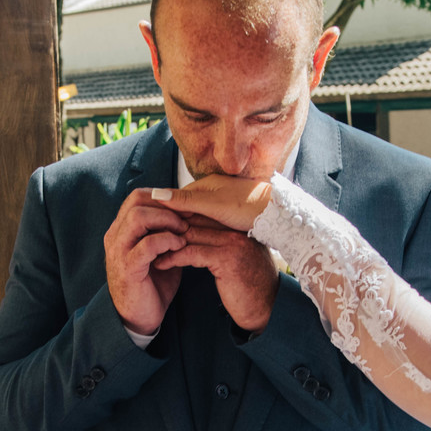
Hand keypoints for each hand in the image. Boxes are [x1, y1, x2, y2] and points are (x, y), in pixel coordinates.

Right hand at [104, 188, 188, 335]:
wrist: (140, 318)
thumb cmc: (152, 285)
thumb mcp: (161, 253)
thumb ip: (167, 233)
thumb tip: (190, 214)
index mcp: (121, 229)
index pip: (138, 196)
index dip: (164, 197)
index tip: (186, 208)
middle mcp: (115, 236)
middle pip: (137, 200)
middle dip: (167, 205)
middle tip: (187, 218)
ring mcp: (118, 251)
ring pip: (139, 217)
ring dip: (167, 220)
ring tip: (183, 231)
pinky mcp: (128, 268)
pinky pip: (147, 244)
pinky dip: (167, 240)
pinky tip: (179, 246)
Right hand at [151, 175, 271, 232]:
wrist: (279, 214)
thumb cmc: (249, 207)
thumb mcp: (214, 205)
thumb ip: (186, 201)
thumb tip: (156, 193)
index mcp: (205, 185)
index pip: (175, 199)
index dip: (163, 213)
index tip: (151, 228)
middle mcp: (212, 191)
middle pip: (185, 208)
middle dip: (172, 222)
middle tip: (157, 240)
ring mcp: (222, 202)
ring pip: (196, 217)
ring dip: (185, 228)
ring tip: (172, 245)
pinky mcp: (231, 215)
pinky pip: (208, 223)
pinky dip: (199, 232)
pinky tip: (196, 244)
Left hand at [153, 214, 279, 332]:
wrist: (267, 307)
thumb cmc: (249, 284)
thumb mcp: (234, 257)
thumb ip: (219, 241)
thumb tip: (192, 232)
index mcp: (237, 224)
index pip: (201, 212)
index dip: (176, 219)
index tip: (155, 226)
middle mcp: (236, 228)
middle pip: (193, 219)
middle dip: (166, 227)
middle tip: (145, 234)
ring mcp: (233, 242)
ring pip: (189, 233)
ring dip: (165, 242)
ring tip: (148, 249)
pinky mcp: (226, 259)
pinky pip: (191, 253)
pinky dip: (172, 257)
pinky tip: (160, 263)